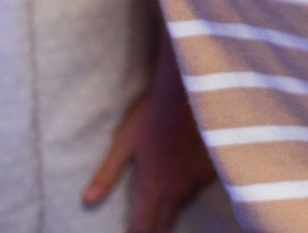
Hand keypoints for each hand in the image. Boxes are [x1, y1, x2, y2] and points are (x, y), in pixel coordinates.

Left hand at [84, 39, 215, 232]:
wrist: (190, 93)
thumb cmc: (152, 115)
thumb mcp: (123, 143)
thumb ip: (107, 174)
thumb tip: (87, 200)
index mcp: (152, 186)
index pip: (143, 226)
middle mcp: (177, 188)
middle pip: (166, 223)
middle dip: (155, 229)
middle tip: (150, 228)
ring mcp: (198, 178)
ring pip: (184, 204)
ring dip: (173, 208)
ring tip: (166, 207)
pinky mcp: (215, 165)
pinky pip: (200, 186)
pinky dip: (191, 188)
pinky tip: (187, 180)